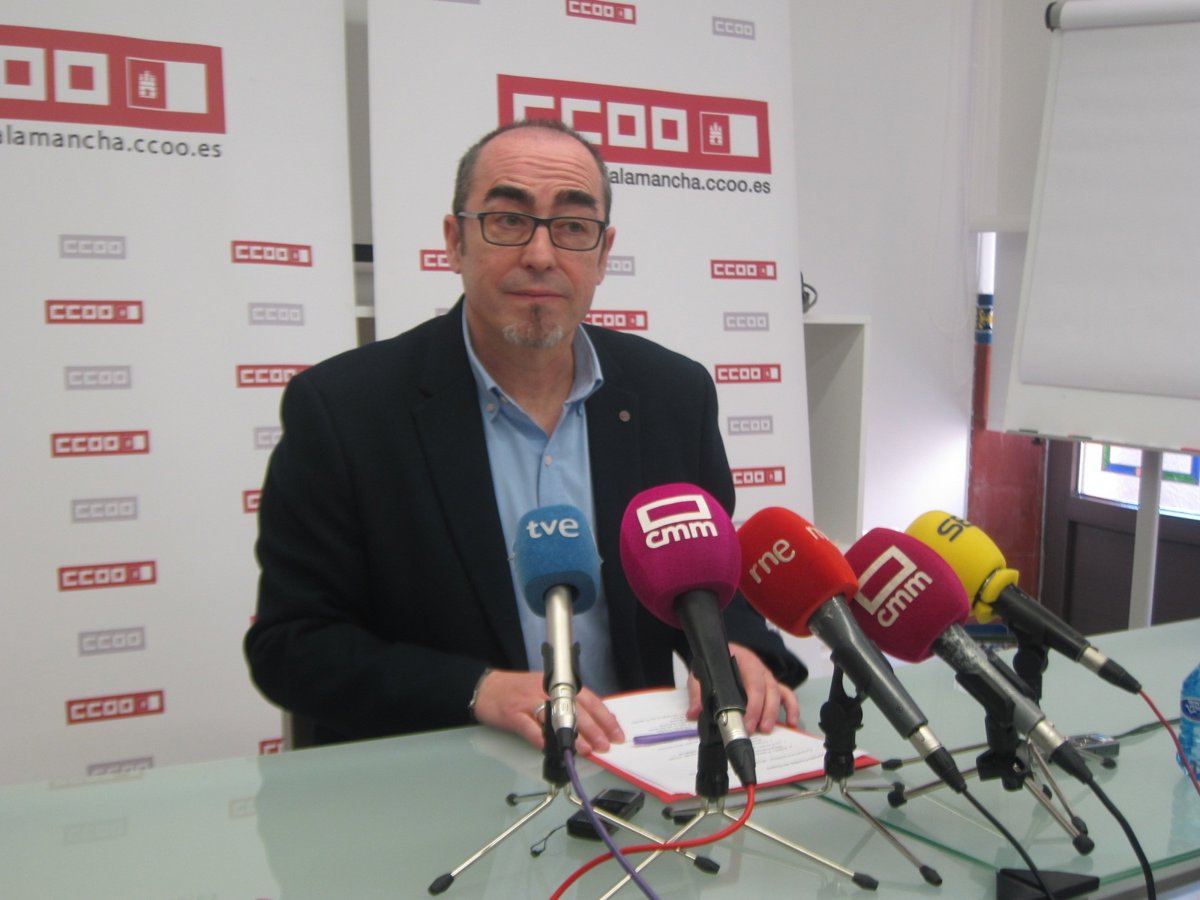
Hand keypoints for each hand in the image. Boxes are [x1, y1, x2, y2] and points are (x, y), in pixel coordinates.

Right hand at [469, 669, 624, 755]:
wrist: (487, 687)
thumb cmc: (520, 690)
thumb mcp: (548, 689)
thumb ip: (570, 702)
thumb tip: (596, 723)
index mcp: (559, 683)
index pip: (589, 698)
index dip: (605, 716)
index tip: (616, 733)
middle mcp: (548, 690)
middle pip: (576, 709)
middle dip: (594, 729)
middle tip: (605, 746)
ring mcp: (530, 702)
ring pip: (557, 717)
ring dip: (573, 735)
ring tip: (586, 749)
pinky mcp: (514, 714)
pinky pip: (531, 728)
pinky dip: (542, 739)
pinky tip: (552, 750)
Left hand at [685, 643, 799, 733]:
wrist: (717, 652)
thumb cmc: (713, 663)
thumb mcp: (701, 673)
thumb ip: (697, 691)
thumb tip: (695, 713)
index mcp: (744, 662)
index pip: (753, 682)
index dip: (753, 704)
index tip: (746, 723)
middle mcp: (760, 668)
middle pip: (768, 689)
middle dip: (764, 712)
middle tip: (755, 730)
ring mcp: (768, 676)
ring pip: (779, 692)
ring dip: (776, 712)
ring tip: (768, 730)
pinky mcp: (772, 685)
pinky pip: (787, 694)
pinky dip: (792, 708)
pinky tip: (791, 722)